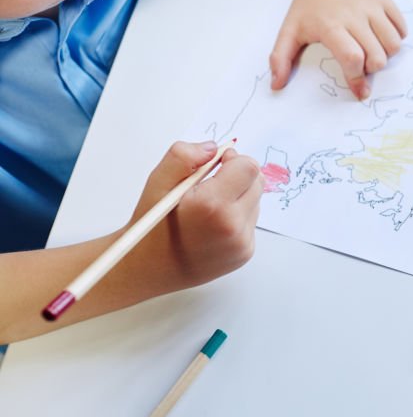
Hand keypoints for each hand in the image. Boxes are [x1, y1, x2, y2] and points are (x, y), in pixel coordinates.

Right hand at [125, 141, 261, 292]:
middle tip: (211, 184)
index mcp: (212, 205)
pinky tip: (212, 225)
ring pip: (256, 201)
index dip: (232, 159)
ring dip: (238, 196)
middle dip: (237, 176)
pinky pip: (251, 221)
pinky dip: (237, 216)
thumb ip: (184, 156)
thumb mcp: (158, 181)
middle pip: (257, 182)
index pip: (248, 167)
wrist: (150, 268)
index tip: (216, 164)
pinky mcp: (245, 253)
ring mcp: (242, 243)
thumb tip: (214, 148)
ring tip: (208, 209)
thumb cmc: (153, 224)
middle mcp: (233, 226)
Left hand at [269, 0, 406, 99]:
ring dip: (386, 55)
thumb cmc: (309, 6)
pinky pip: (401, 29)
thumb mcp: (290, 30)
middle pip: (376, 56)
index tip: (360, 92)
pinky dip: (396, 38)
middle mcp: (353, 14)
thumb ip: (280, 58)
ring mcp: (371, 6)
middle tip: (361, 63)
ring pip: (393, 44)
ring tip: (372, 50)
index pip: (351, 57)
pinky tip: (381, 36)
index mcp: (329, 24)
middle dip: (372, 68)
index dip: (357, 78)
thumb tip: (275, 86)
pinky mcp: (385, 0)